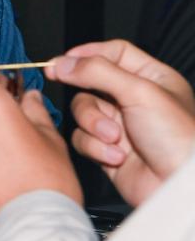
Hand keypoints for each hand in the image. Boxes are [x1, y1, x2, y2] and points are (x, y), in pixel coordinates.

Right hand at [47, 39, 194, 205]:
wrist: (178, 187)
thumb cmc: (179, 139)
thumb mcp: (139, 92)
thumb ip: (97, 71)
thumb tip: (62, 63)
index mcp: (152, 78)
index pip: (114, 53)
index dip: (87, 54)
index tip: (62, 61)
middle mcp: (135, 100)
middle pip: (90, 84)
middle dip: (88, 98)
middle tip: (68, 90)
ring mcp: (121, 125)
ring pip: (83, 112)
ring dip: (93, 125)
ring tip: (114, 138)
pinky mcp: (107, 149)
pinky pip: (83, 139)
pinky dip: (95, 147)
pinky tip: (117, 156)